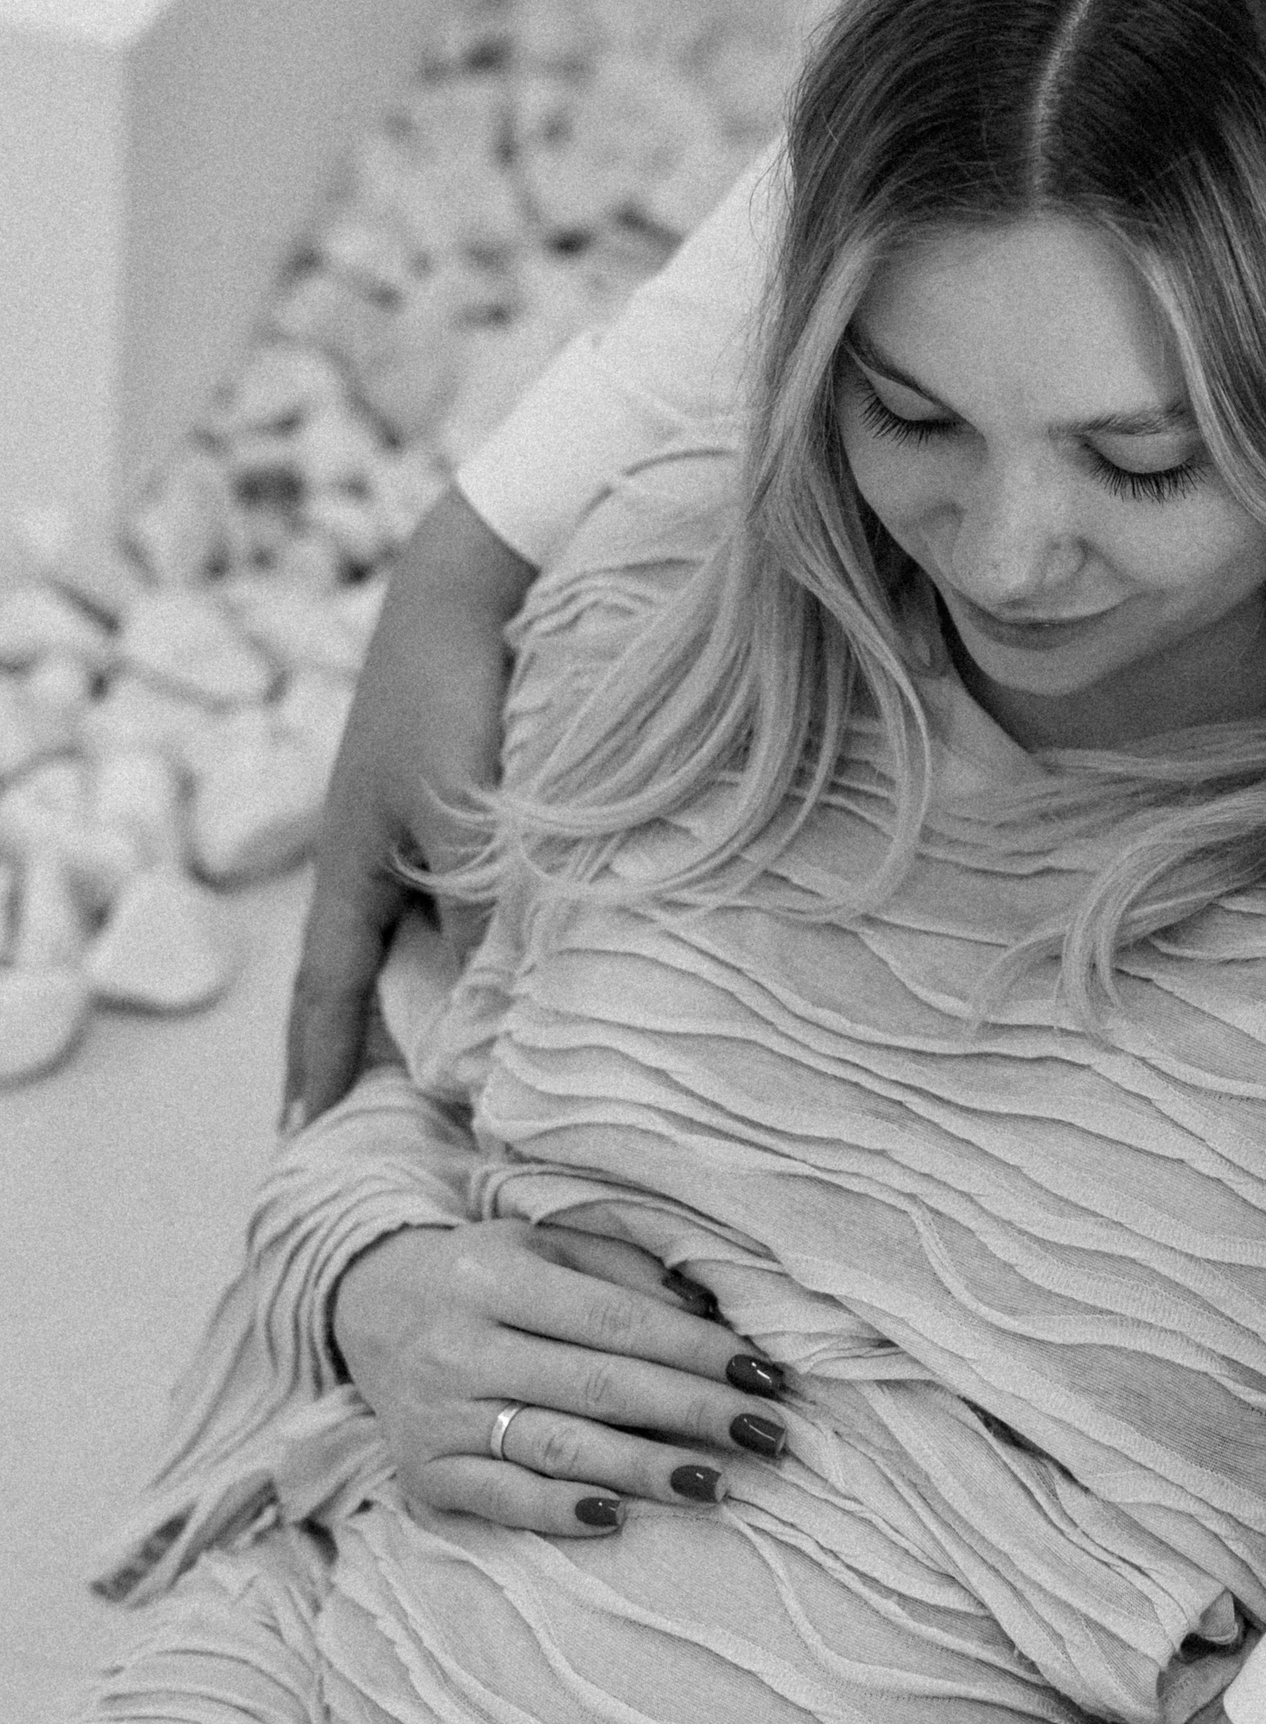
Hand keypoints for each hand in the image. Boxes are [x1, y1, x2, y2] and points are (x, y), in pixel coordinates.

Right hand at [282, 488, 535, 1128]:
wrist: (466, 586)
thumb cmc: (453, 698)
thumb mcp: (463, 820)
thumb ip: (479, 917)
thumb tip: (489, 1020)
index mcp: (349, 871)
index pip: (325, 994)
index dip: (317, 1066)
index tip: (301, 1136)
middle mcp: (371, 861)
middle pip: (363, 980)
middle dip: (362, 1050)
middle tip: (367, 1125)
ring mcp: (407, 834)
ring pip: (416, 946)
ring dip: (427, 1005)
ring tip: (446, 1074)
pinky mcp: (451, 809)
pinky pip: (456, 906)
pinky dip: (472, 950)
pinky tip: (506, 975)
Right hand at [332, 1219, 791, 1533]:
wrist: (366, 1308)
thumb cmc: (484, 1276)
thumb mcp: (542, 1246)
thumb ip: (622, 1270)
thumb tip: (709, 1313)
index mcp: (495, 1278)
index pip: (616, 1321)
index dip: (696, 1351)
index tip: (766, 1377)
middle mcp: (461, 1347)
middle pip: (598, 1387)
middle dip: (693, 1413)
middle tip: (769, 1435)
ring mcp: (439, 1415)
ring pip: (558, 1447)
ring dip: (645, 1471)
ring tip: (719, 1484)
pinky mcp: (424, 1472)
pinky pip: (500, 1499)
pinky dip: (560, 1512)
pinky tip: (620, 1519)